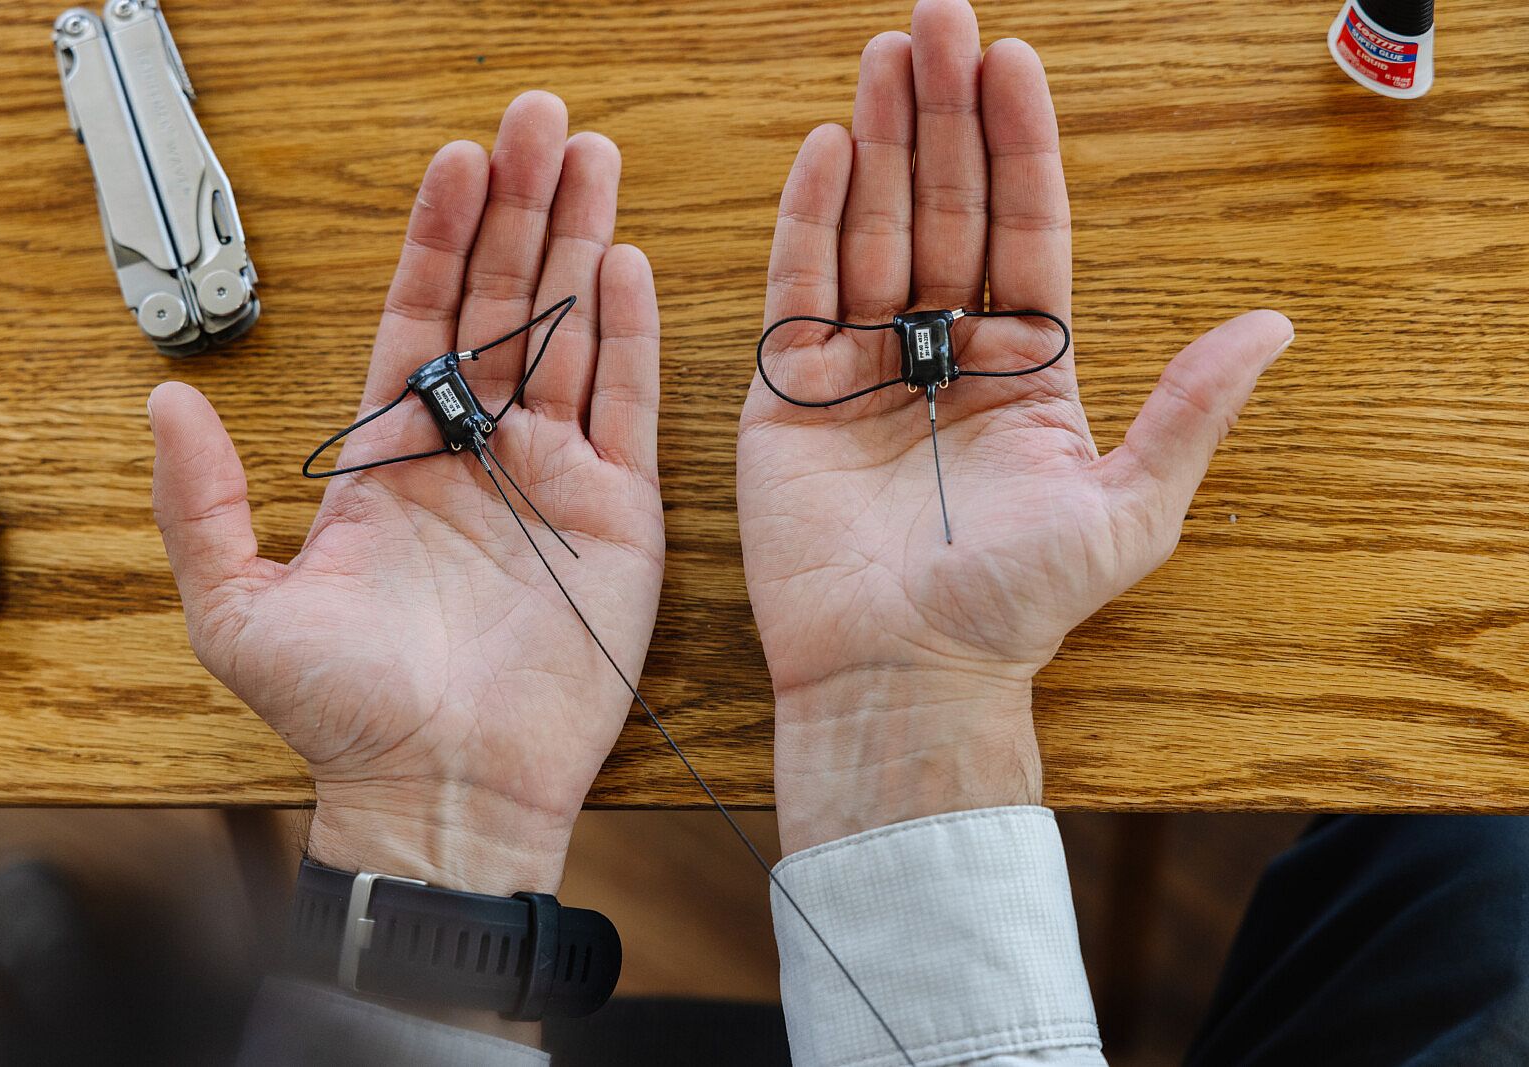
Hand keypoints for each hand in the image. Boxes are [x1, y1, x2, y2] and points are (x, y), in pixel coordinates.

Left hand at [151, 92, 662, 896]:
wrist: (442, 790)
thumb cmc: (344, 712)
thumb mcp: (238, 607)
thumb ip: (204, 500)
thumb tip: (165, 399)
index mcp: (394, 458)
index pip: (420, 318)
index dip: (436, 237)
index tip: (455, 161)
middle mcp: (476, 452)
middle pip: (502, 304)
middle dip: (521, 209)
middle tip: (539, 121)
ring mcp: (552, 477)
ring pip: (569, 335)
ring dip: (580, 244)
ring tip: (593, 159)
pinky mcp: (616, 515)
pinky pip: (628, 408)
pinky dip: (628, 337)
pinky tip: (625, 266)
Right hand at [738, 0, 1292, 853]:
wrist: (904, 674)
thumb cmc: (1013, 606)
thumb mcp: (1127, 510)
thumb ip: (1189, 410)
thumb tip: (1273, 324)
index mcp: (1024, 371)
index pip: (1023, 232)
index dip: (1017, 148)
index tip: (1012, 63)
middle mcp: (942, 355)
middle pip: (942, 211)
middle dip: (939, 116)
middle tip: (935, 20)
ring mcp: (861, 369)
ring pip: (870, 232)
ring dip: (874, 142)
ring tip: (883, 59)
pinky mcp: (788, 395)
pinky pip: (797, 290)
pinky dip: (807, 220)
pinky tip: (823, 150)